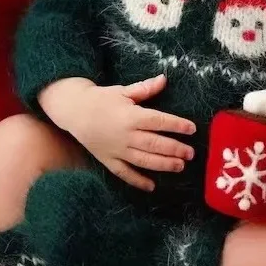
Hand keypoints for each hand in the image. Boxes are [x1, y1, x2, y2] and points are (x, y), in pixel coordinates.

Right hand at [39, 74, 195, 191]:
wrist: (73, 111)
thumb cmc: (101, 99)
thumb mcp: (123, 91)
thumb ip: (145, 88)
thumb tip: (164, 79)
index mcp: (131, 116)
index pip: (158, 121)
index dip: (176, 125)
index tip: (192, 129)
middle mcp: (125, 135)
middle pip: (154, 143)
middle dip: (175, 149)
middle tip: (191, 153)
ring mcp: (117, 150)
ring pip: (143, 160)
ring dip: (163, 165)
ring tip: (179, 166)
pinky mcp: (108, 160)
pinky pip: (124, 173)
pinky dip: (137, 181)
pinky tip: (151, 186)